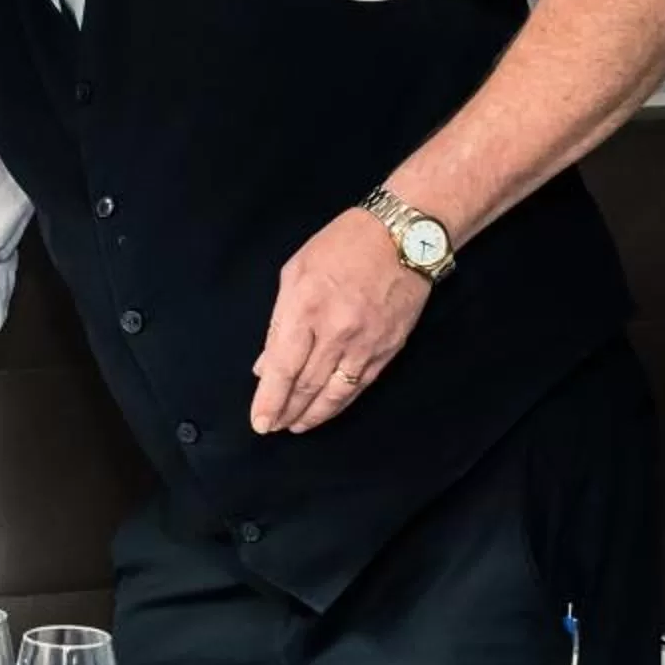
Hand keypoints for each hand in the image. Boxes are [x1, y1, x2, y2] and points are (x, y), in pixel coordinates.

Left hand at [250, 208, 430, 434]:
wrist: (404, 237)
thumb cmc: (344, 245)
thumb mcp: (296, 272)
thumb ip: (279, 322)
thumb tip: (265, 364)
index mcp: (307, 307)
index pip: (283, 367)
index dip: (270, 399)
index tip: (260, 421)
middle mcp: (336, 331)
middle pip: (306, 385)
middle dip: (286, 412)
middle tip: (272, 427)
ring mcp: (365, 343)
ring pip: (334, 393)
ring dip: (312, 415)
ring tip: (294, 426)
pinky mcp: (388, 349)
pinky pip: (359, 386)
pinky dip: (340, 404)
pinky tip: (326, 411)